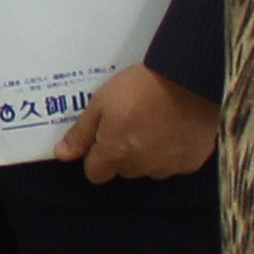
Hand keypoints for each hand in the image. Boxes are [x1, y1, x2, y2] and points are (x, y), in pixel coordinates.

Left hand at [53, 65, 218, 182]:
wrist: (188, 80)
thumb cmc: (139, 88)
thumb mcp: (101, 104)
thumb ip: (81, 134)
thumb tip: (61, 155)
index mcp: (115, 154)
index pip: (96, 174)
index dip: (96, 158)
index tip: (104, 138)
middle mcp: (141, 167)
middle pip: (124, 170)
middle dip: (123, 153)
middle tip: (132, 125)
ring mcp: (168, 167)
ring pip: (150, 168)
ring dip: (149, 154)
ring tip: (156, 125)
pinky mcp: (191, 162)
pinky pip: (175, 164)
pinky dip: (173, 152)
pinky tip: (176, 129)